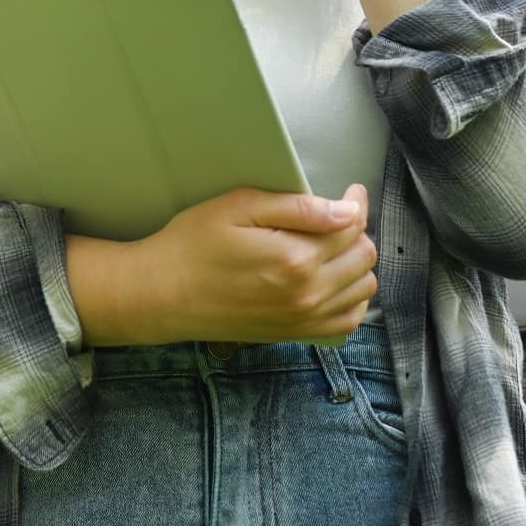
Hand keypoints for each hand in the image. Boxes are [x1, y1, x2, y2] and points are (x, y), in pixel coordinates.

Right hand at [131, 185, 376, 344]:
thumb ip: (297, 208)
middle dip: (356, 231)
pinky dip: (352, 298)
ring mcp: (303, 318)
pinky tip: (335, 281)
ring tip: (333, 246)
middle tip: (336, 215)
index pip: (351, 226)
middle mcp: (307, 294)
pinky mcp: (296, 332)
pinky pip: (347, 320)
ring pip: (363, 287)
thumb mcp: (239, 208)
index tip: (350, 193)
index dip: (354, 203)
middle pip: (363, 256)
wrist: (162, 295)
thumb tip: (346, 209)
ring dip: (356, 263)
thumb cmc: (192, 246)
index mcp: (295, 258)